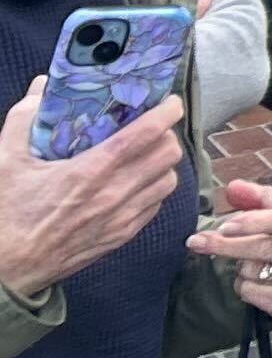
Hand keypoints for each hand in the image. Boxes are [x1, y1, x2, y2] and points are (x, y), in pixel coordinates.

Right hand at [0, 82, 186, 295]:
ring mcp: (120, 219)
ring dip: (162, 164)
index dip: (166, 112)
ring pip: (167, 181)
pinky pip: (155, 206)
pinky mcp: (120, 237)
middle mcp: (113, 195)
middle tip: (151, 128)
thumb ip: (23, 120)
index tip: (169, 102)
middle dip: (166, 135)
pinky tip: (135, 184)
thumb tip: (41, 86)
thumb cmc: (6, 217)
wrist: (6, 271)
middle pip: (168, 154)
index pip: (146, 134)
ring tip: (145, 155)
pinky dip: (153, 190)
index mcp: (89, 172)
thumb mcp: (6, 163)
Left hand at [187, 181, 271, 315]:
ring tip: (249, 259)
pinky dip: (244, 285)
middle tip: (197, 242)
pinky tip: (255, 277)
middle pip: (264, 248)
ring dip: (240, 265)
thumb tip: (233, 187)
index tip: (224, 226)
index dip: (255, 222)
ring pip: (254, 272)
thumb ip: (258, 197)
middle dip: (227, 245)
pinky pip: (252, 292)